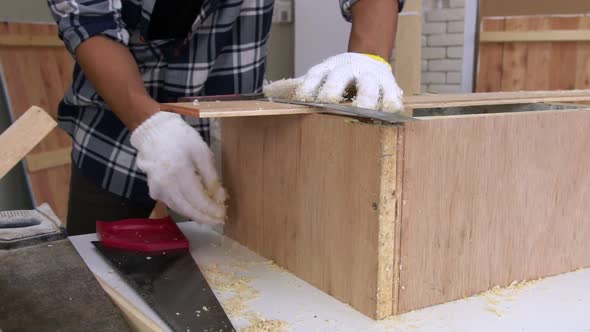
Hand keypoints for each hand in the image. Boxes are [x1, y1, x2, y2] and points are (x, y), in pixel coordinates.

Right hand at [130, 112, 225, 224]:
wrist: (155, 133)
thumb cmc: (182, 139)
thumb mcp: (201, 152)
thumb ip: (211, 176)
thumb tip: (220, 197)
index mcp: (180, 172)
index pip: (198, 199)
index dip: (211, 210)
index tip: (223, 214)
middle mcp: (166, 184)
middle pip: (188, 209)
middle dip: (205, 217)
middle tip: (218, 221)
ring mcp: (158, 189)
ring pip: (179, 209)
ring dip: (195, 215)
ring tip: (209, 217)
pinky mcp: (154, 191)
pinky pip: (172, 203)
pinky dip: (184, 208)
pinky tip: (195, 208)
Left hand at [265, 53, 402, 112]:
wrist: (369, 57)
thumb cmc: (340, 75)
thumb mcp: (323, 76)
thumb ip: (308, 87)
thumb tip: (273, 98)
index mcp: (329, 68)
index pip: (315, 75)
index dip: (309, 86)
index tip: (304, 99)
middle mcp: (348, 69)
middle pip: (339, 78)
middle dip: (334, 90)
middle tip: (330, 104)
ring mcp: (369, 75)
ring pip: (368, 86)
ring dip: (366, 98)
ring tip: (365, 111)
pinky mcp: (388, 82)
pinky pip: (391, 92)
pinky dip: (391, 101)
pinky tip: (391, 111)